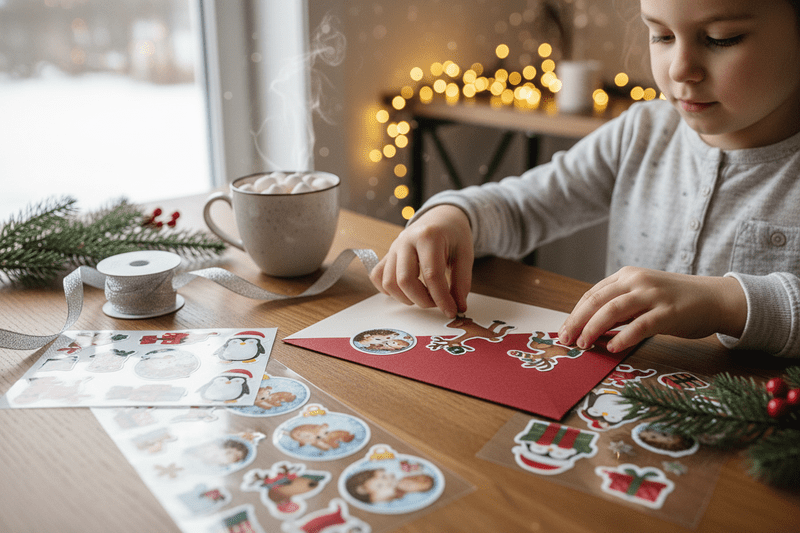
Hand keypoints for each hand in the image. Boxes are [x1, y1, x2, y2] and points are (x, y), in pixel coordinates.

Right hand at [369, 204, 473, 317]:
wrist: (440, 218)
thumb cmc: (453, 235)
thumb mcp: (465, 254)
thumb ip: (461, 282)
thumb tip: (458, 307)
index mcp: (428, 236)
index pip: (432, 275)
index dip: (442, 299)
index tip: (451, 311)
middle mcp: (406, 241)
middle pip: (405, 280)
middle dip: (423, 300)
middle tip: (437, 303)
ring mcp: (393, 248)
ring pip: (389, 282)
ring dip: (406, 298)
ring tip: (423, 297)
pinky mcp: (386, 255)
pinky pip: (378, 277)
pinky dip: (389, 290)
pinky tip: (406, 291)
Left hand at [558, 266, 746, 352]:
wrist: (715, 298)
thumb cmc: (674, 301)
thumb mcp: (642, 298)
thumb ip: (619, 309)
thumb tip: (589, 328)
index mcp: (627, 276)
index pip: (592, 294)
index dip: (575, 313)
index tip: (563, 331)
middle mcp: (637, 281)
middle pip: (596, 301)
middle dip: (577, 321)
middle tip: (565, 340)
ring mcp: (653, 295)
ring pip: (613, 310)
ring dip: (593, 328)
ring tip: (584, 345)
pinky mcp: (669, 312)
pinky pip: (640, 325)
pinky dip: (623, 337)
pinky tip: (613, 348)